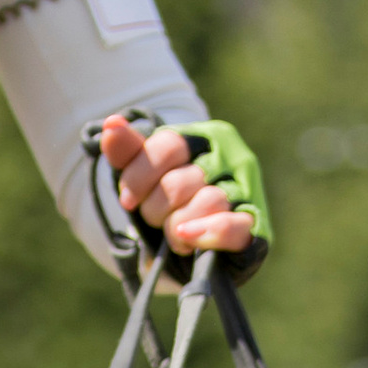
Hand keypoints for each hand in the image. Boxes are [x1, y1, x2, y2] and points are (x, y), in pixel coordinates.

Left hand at [99, 116, 256, 258]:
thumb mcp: (145, 174)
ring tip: (173, 234)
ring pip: (207, 202)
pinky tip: (186, 236)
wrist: (195, 243)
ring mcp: (246, 191)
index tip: (127, 200)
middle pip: (179, 182)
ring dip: (177, 226)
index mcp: (204, 138)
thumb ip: (128, 151)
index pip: (168, 145)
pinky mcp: (255, 226)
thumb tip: (111, 124)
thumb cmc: (168, 200)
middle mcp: (231, 158)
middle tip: (154, 219)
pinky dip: (208, 232)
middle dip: (155, 208)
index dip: (139, 176)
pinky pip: (233, 227)